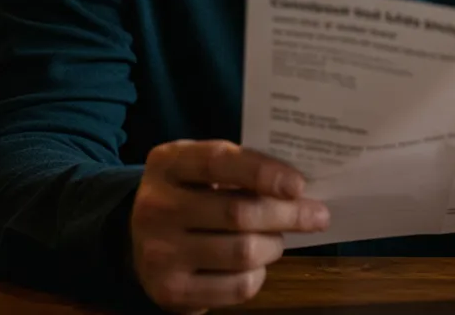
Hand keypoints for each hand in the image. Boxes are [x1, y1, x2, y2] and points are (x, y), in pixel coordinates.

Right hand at [130, 140, 329, 312]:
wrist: (138, 238)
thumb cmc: (189, 192)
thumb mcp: (200, 167)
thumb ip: (239, 166)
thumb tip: (298, 185)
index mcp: (167, 163)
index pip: (218, 162)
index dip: (262, 172)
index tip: (298, 184)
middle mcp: (157, 206)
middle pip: (237, 213)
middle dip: (286, 214)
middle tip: (317, 214)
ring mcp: (159, 253)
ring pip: (242, 252)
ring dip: (275, 245)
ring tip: (280, 237)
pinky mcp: (169, 291)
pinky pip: (235, 287)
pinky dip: (258, 275)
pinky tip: (258, 263)